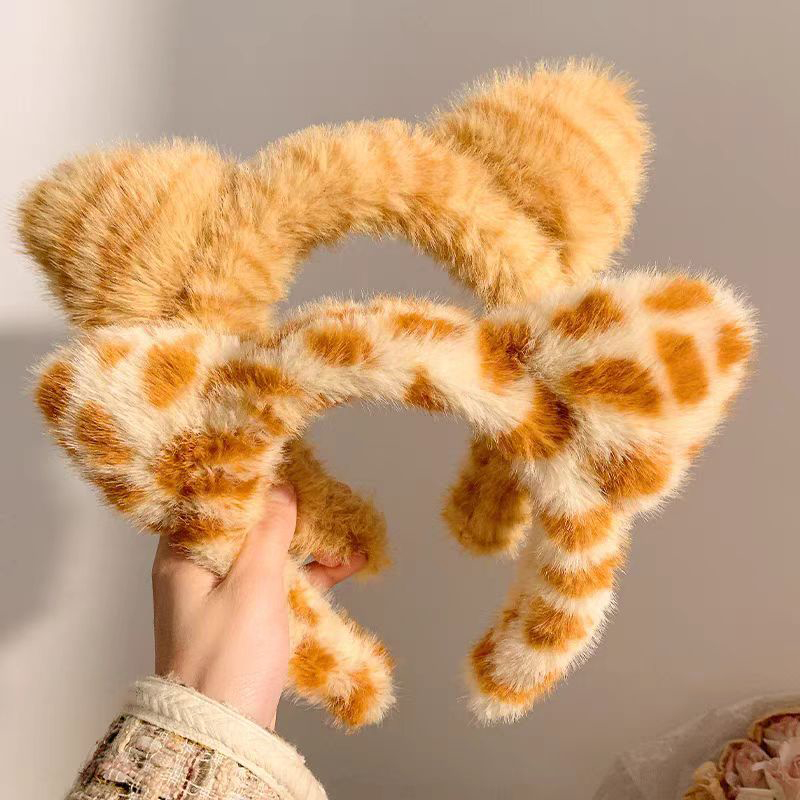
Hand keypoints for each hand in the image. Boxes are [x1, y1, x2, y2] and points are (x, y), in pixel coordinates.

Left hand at [152, 484, 365, 728]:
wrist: (220, 731)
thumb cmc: (226, 655)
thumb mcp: (252, 582)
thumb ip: (269, 530)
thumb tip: (281, 487)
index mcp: (183, 554)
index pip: (214, 499)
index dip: (250, 479)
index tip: (284, 463)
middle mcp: (197, 569)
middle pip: (246, 525)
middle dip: (289, 513)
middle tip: (324, 498)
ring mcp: (222, 594)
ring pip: (267, 553)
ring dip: (306, 545)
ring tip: (346, 536)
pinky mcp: (243, 617)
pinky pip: (277, 583)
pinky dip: (308, 575)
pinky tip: (345, 565)